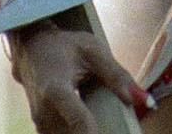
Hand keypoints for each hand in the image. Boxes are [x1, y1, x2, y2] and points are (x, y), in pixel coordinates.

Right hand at [9, 24, 152, 132]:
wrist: (30, 48)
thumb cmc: (64, 46)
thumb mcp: (92, 50)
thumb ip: (116, 74)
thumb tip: (141, 99)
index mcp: (56, 89)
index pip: (78, 121)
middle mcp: (44, 111)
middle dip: (98, 133)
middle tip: (117, 128)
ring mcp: (40, 122)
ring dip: (87, 133)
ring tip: (109, 127)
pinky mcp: (42, 128)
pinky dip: (77, 133)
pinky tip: (94, 127)